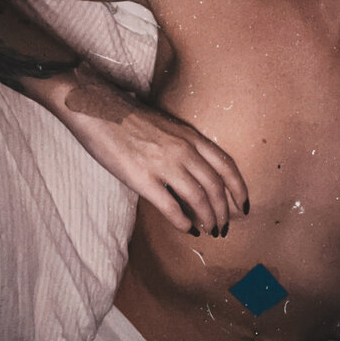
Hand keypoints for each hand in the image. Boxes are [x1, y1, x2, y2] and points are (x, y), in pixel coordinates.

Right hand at [32, 65, 248, 234]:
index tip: (243, 205)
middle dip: (224, 212)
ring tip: (209, 232)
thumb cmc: (128, 118)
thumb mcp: (166, 126)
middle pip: (216, 187)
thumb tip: (194, 169)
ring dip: (208, 219)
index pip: (227, 166)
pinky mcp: (142, 178)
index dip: (239, 189)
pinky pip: (170, 207)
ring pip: (199, 200)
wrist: (96, 109)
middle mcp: (183, 150)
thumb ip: (183, 145)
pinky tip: (186, 230)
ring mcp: (164, 164)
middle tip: (224, 227)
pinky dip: (182, 222)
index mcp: (190, 136)